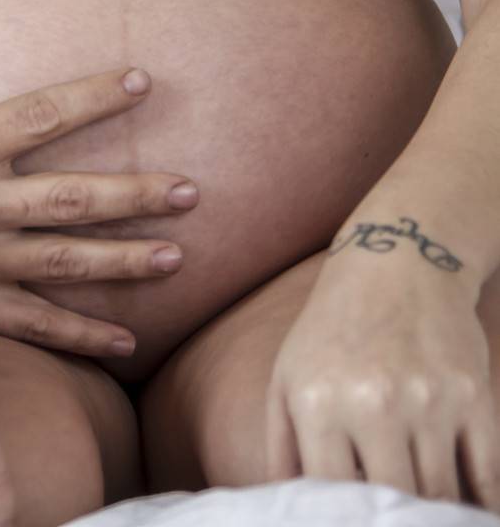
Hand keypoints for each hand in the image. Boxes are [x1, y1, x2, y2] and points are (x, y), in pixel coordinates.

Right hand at [0, 0, 199, 359]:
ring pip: (65, 261)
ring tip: (176, 256)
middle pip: (73, 196)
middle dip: (136, 193)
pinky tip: (126, 339)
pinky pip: (34, 326)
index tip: (143, 81)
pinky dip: (82, 335)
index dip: (97, 96)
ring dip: (125, 259)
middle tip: (191, 191)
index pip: (43, 113)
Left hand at [265, 230, 499, 509]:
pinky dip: (484, 505)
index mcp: (319, 402)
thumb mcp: (289, 377)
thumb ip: (284, 449)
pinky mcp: (473, 394)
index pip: (333, 495)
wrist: (398, 262)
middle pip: (392, 504)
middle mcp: (373, 402)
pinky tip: (474, 515)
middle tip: (393, 522)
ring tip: (425, 517)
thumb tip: (293, 511)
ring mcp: (428, 399)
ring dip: (436, 515)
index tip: (358, 525)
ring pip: (440, 496)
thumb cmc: (334, 328)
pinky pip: (488, 475)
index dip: (346, 521)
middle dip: (394, 523)